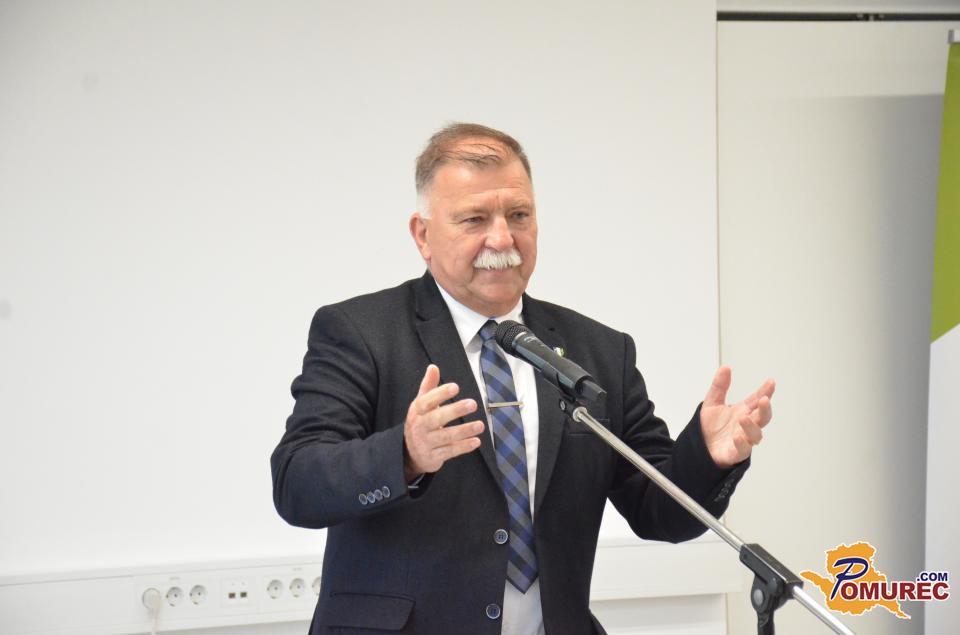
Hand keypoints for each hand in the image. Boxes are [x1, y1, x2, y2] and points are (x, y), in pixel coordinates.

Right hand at [403, 364, 484, 481]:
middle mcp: (419, 427)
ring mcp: (426, 443)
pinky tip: (476, 441)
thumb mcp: (421, 405)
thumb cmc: (420, 423)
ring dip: (464, 431)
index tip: (455, 387)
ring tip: (480, 425)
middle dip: (455, 411)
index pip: (427, 401)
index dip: (440, 394)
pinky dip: (463, 447)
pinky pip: (449, 452)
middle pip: (437, 418)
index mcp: (417, 411)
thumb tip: (433, 367)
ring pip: (445, 437)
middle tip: (473, 403)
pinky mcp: (433, 457)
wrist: (408, 453)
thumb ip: (428, 386)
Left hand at [700, 366, 774, 468]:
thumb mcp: (712, 403)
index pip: (756, 400)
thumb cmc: (710, 428)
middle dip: (765, 409)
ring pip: (755, 435)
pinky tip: (737, 436)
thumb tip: (725, 368)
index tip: (771, 382)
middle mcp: (746, 426)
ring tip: (743, 418)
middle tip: (764, 399)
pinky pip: (742, 450)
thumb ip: (719, 386)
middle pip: (762, 417)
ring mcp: (743, 440)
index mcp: (743, 412)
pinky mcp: (735, 454)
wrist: (698, 448)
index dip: (765, 391)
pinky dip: (742, 444)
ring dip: (751, 426)